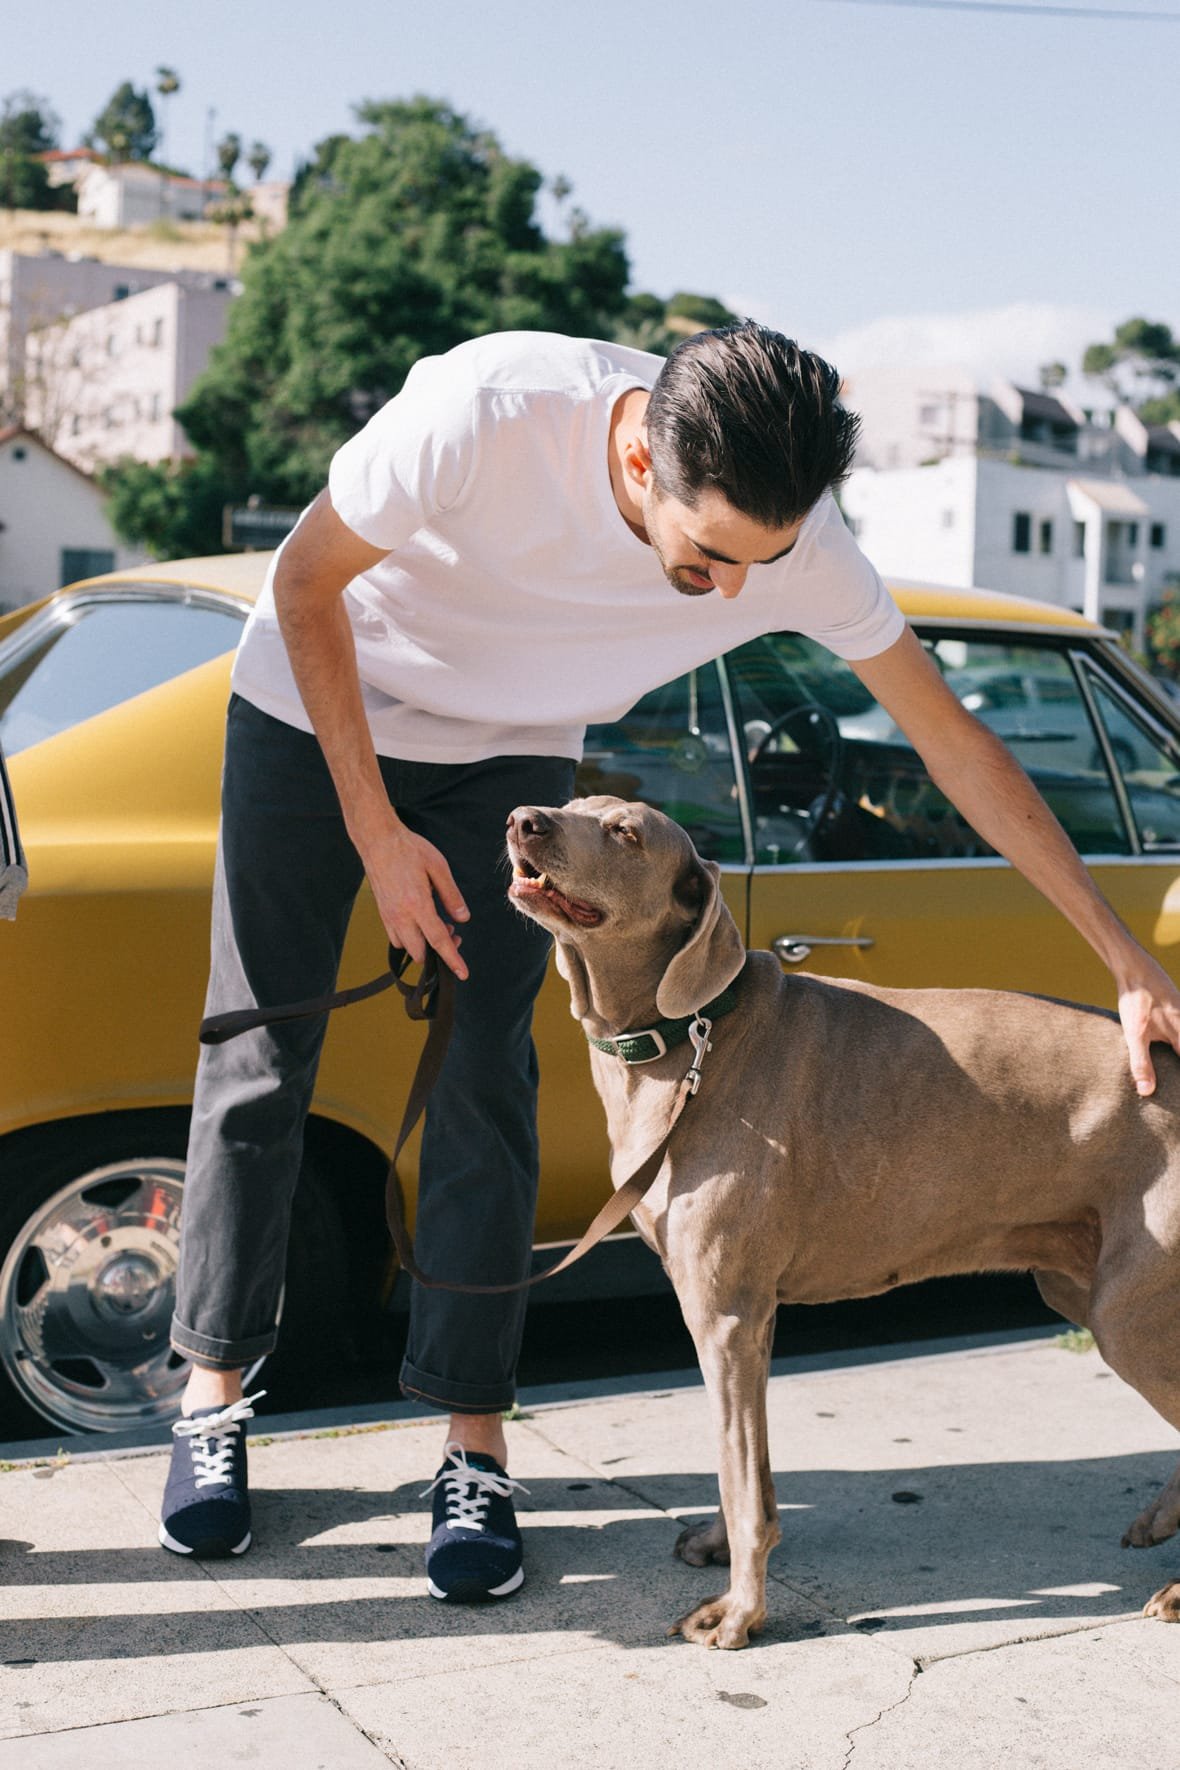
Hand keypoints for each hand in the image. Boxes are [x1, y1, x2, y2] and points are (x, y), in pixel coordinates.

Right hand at [358, 815, 469, 980]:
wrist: (378, 840)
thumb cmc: (409, 849)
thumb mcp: (438, 867)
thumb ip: (451, 896)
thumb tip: (463, 918)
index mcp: (417, 905)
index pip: (438, 941)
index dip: (452, 959)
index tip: (462, 974)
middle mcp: (400, 916)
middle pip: (420, 953)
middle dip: (438, 952)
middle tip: (453, 933)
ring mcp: (388, 916)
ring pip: (406, 947)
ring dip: (422, 945)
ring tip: (436, 924)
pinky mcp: (381, 913)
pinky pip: (395, 937)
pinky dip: (410, 938)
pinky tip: (419, 920)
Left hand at [1115, 950, 1179, 1096]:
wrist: (1135, 968)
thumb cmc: (1136, 1002)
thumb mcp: (1135, 1035)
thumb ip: (1142, 1063)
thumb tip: (1147, 1092)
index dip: (1179, 1082)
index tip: (1175, 1098)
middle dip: (1177, 1061)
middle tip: (1171, 1088)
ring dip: (1177, 1048)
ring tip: (1169, 1059)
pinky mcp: (1176, 1007)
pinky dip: (1176, 1039)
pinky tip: (1168, 1040)